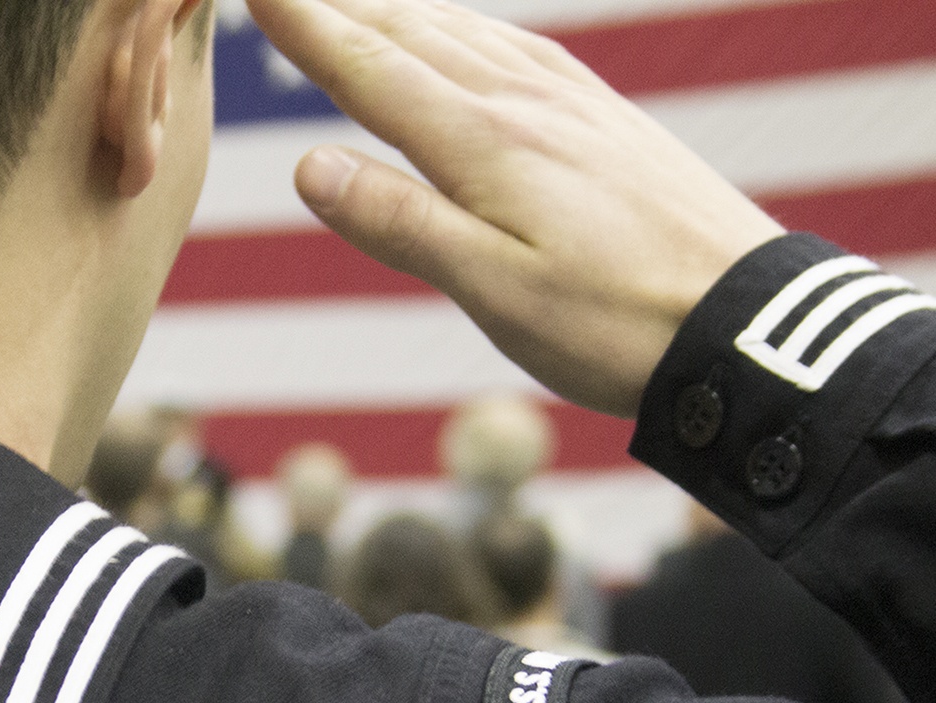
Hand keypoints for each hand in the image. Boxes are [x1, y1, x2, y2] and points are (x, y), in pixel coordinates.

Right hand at [246, 0, 784, 416]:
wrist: (743, 322)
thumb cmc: (614, 322)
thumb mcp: (494, 292)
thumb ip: (402, 224)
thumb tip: (310, 165)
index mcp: (485, 145)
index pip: (373, 70)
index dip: (308, 28)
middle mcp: (526, 105)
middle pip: (413, 36)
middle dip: (342, 7)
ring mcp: (573, 105)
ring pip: (467, 34)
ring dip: (402, 11)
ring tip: (361, 1)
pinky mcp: (607, 121)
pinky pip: (522, 48)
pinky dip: (471, 30)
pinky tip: (472, 37)